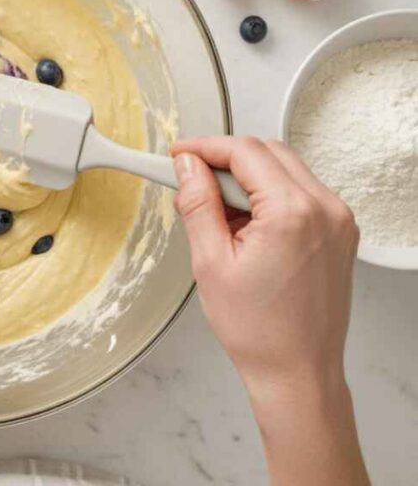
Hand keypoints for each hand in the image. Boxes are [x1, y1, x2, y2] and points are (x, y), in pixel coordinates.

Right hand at [171, 136, 367, 485]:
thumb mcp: (210, 262)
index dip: (204, 146)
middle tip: (190, 178)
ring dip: (247, 176)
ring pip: (286, 168)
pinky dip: (269, 194)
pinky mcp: (340, 232)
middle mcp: (325, 208)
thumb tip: (187, 166)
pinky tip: (246, 225)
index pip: (245, 151)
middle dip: (225, 158)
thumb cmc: (257, 330)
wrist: (297, 371)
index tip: (178, 154)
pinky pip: (301, 192)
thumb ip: (198, 203)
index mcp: (293, 212)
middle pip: (268, 151)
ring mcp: (338, 220)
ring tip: (218, 212)